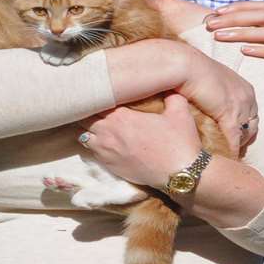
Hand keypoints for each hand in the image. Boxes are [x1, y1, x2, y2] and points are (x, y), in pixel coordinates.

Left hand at [80, 95, 204, 188]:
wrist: (179, 174)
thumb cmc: (179, 142)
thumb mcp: (180, 112)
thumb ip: (171, 96)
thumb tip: (168, 88)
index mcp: (121, 116)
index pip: (96, 102)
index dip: (97, 96)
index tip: (102, 93)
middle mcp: (107, 133)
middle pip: (83, 118)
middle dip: (88, 111)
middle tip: (97, 106)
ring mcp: (105, 151)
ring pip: (83, 135)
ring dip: (88, 128)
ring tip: (96, 123)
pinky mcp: (108, 166)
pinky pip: (91, 151)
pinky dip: (94, 144)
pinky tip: (104, 140)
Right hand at [176, 48, 260, 150]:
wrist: (186, 65)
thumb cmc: (193, 70)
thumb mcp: (212, 81)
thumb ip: (217, 93)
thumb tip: (210, 102)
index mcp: (245, 88)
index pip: (251, 113)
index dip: (245, 127)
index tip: (238, 137)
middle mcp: (248, 97)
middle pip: (252, 125)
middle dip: (245, 139)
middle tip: (236, 150)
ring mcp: (241, 106)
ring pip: (245, 134)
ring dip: (238, 146)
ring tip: (230, 157)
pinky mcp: (229, 114)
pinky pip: (234, 138)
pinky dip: (232, 149)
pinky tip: (228, 158)